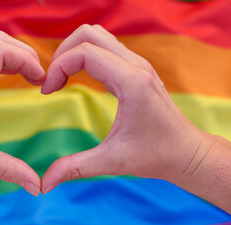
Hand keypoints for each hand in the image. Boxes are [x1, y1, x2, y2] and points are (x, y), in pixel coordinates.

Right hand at [41, 24, 210, 193]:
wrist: (187, 152)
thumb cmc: (155, 156)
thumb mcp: (112, 161)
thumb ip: (75, 168)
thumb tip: (44, 184)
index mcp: (131, 82)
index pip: (84, 53)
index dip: (58, 68)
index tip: (47, 92)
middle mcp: (136, 65)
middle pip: (88, 34)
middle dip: (62, 53)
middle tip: (52, 81)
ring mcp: (138, 64)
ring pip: (97, 35)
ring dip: (74, 51)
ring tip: (62, 77)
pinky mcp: (137, 68)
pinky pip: (106, 47)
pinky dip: (85, 55)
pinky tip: (78, 78)